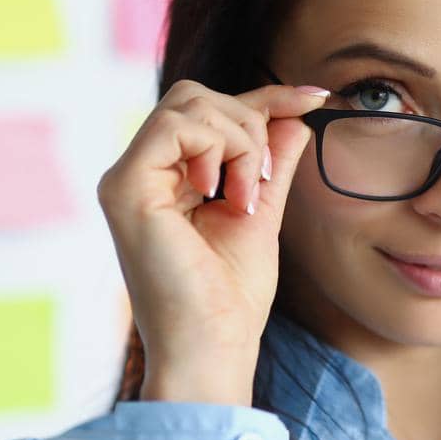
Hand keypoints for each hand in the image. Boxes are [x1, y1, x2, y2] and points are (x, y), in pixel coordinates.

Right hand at [97, 79, 328, 404]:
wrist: (213, 344)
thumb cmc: (232, 295)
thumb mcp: (263, 212)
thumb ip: (272, 162)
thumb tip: (295, 115)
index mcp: (169, 177)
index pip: (213, 110)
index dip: (267, 96)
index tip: (317, 97)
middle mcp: (142, 172)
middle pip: (197, 95)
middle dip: (251, 123)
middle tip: (262, 181)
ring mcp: (128, 177)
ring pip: (190, 103)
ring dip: (239, 141)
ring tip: (245, 196)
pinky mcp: (124, 186)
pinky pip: (174, 124)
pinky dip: (216, 147)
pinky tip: (223, 193)